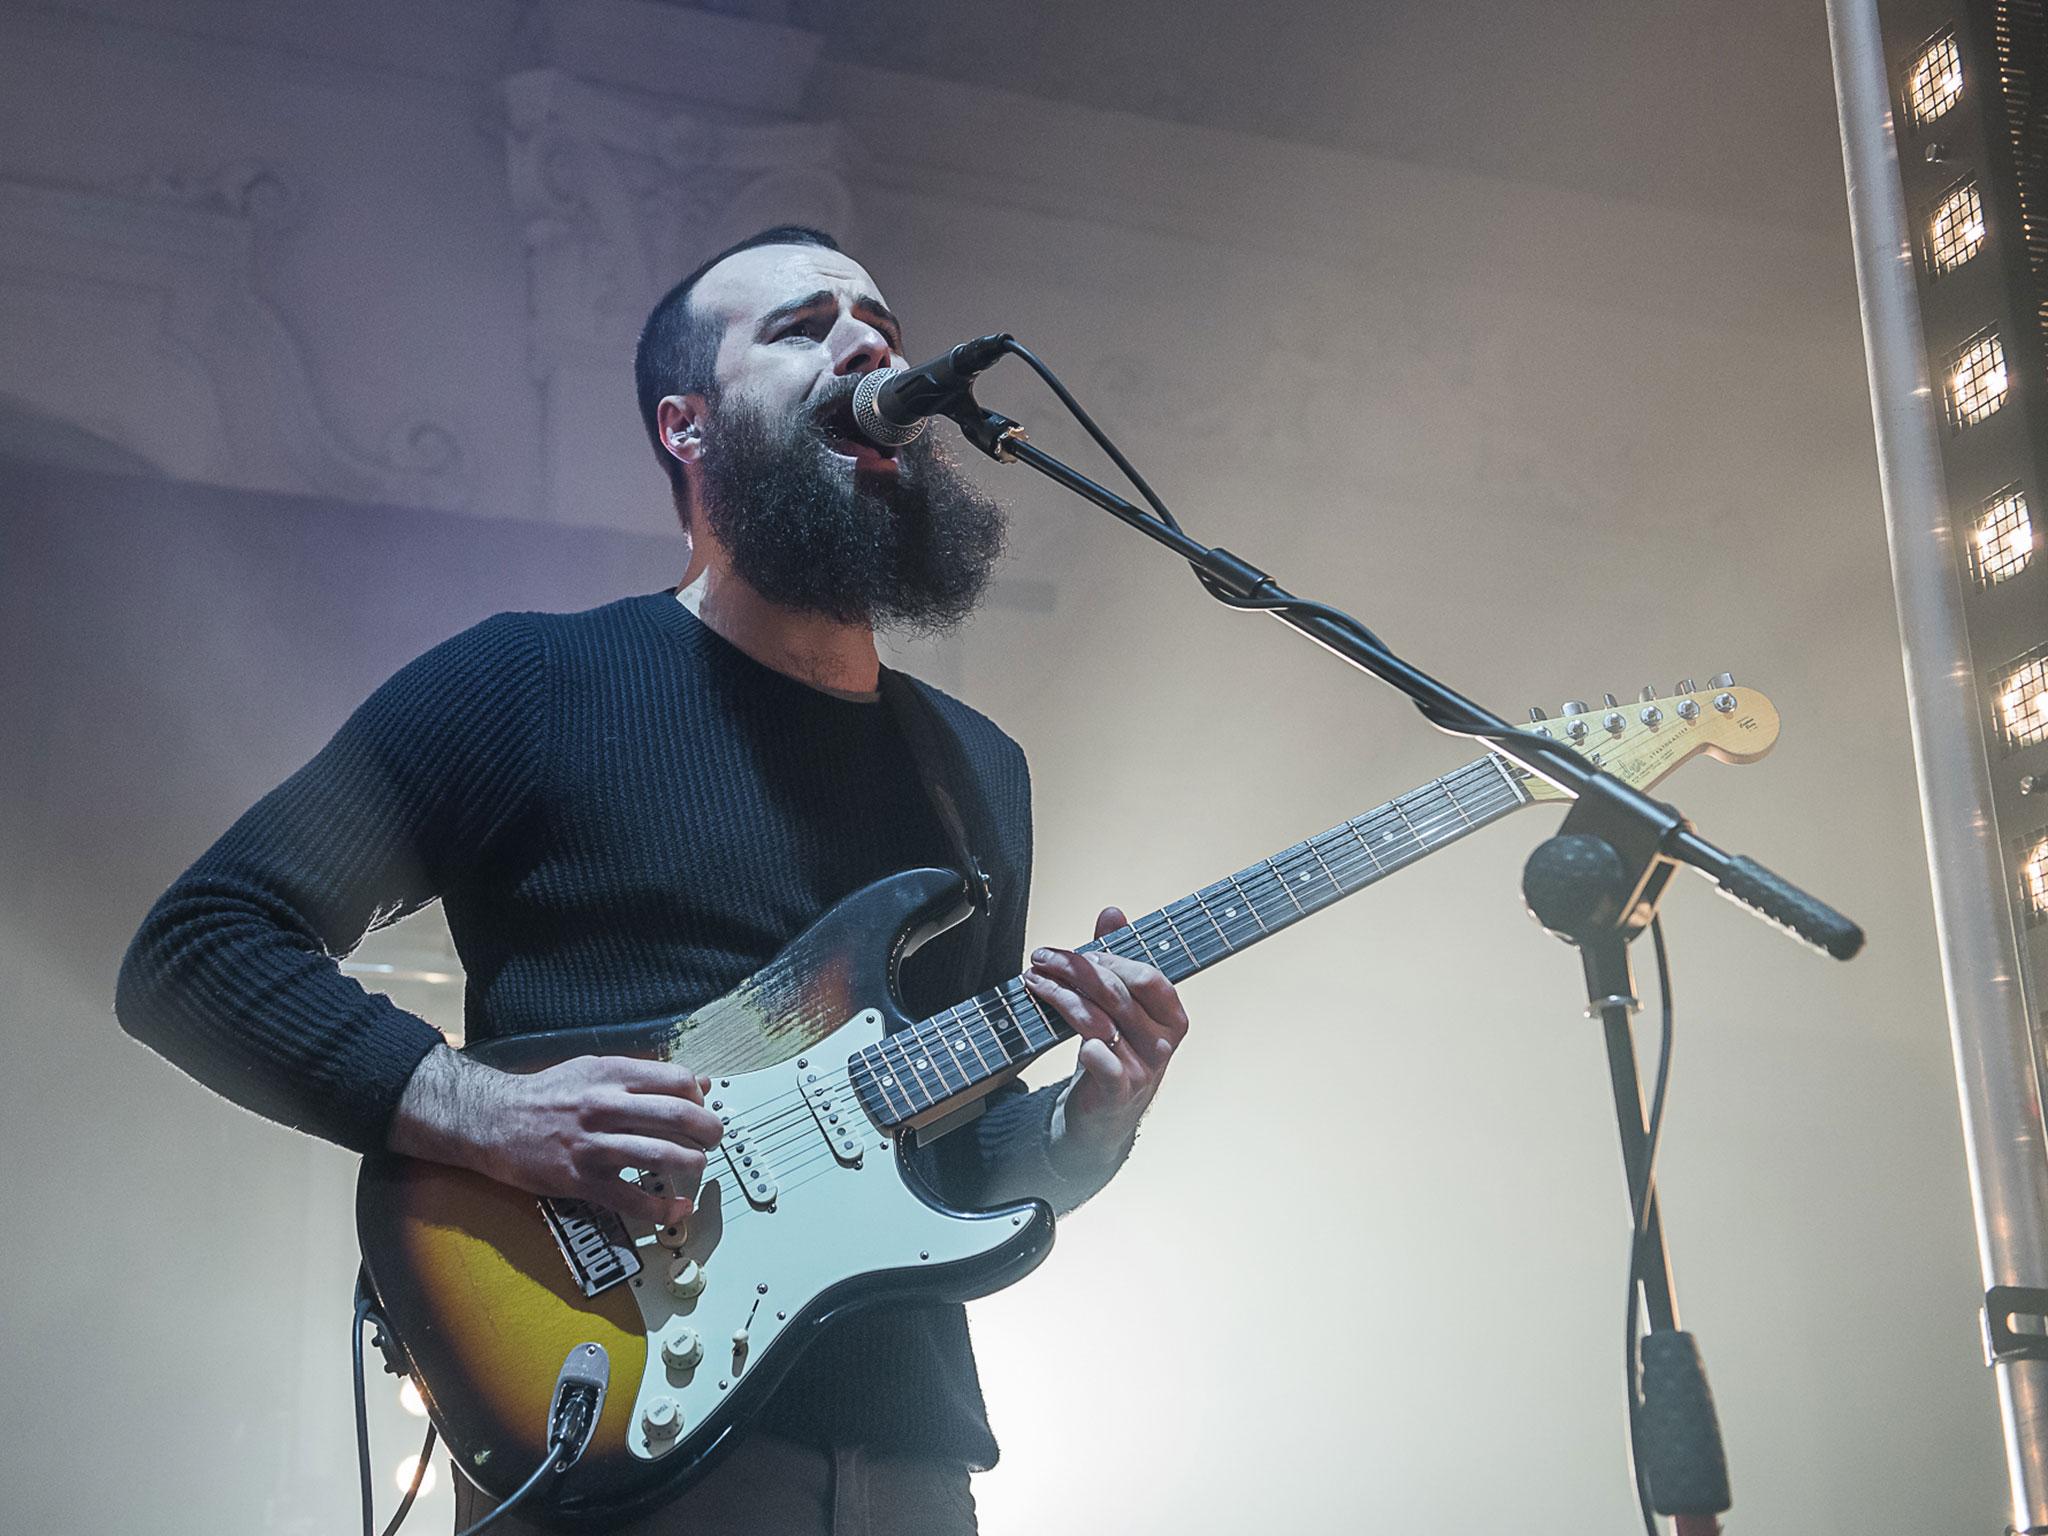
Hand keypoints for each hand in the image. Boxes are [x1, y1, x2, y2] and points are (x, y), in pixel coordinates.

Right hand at [389, 1046, 723, 1227]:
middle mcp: (604, 1106)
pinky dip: (662, 1209)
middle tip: (714, 1137)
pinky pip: (631, 1200)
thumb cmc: (548, 1095)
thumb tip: (699, 1084)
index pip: (676, 1079)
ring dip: (692, 1163)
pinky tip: (677, 1209)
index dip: (699, 1095)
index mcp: (610, 1074)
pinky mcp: (581, 1181)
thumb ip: (644, 1075)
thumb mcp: (595, 1068)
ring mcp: (593, 1145)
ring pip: (660, 1155)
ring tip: (697, 1165)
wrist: (494, 1121)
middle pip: (677, 1115)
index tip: (703, 1107)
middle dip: (708, 1129)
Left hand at [1022, 905, 1188, 1162]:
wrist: (1108, 1111)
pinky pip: (1104, 1063)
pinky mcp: (1118, 1091)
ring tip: (1034, 981)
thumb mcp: (1121, 1002)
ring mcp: (1142, 1067)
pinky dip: (1087, 1046)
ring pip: (1100, 1021)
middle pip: (1117, 994)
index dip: (1109, 959)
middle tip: (1041, 959)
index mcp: (1172, 1015)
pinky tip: (1058, 1025)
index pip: (1146, 977)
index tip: (1073, 952)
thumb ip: (1118, 956)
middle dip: (1074, 970)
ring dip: (1060, 996)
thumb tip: (1112, 912)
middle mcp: (1162, 1041)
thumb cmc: (1118, 1048)